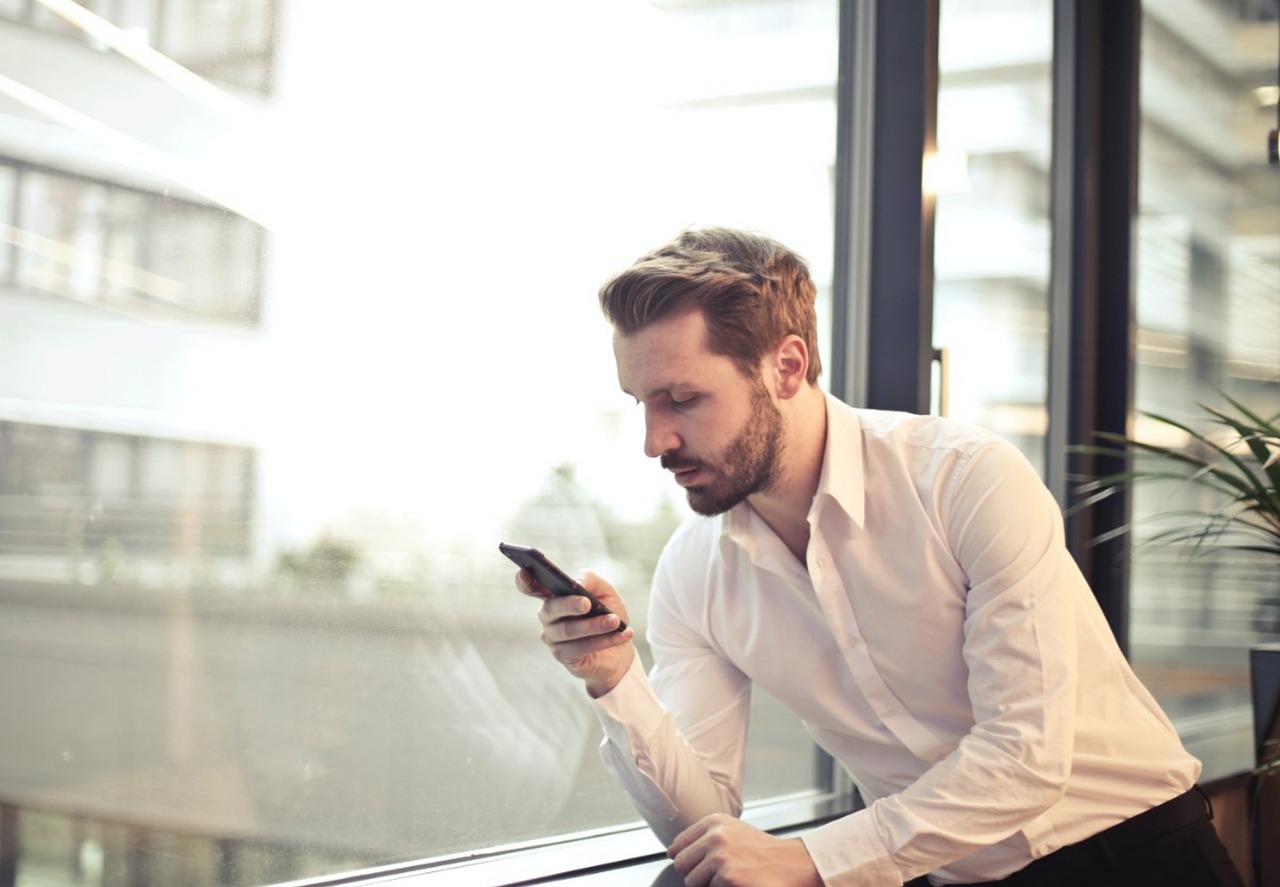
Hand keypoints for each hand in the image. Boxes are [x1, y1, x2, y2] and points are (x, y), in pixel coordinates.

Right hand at [515, 569, 634, 697]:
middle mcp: (548, 616)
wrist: (620, 649)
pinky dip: (604, 640)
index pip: (531, 587)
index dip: (524, 580)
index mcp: (554, 595)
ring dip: (595, 625)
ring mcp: (552, 637)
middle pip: (551, 608)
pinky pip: (581, 648)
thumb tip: (576, 584)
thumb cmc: (608, 614)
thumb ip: (590, 580)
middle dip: (570, 605)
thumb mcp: (605, 592)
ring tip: (615, 621)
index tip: (524, 570)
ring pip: (569, 630)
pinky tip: (622, 634)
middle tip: (587, 603)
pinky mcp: (563, 656)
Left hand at [668, 814, 821, 886]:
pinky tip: (739, 883)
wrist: (791, 864)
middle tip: (718, 875)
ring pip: (691, 882)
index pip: (678, 845)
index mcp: (714, 821)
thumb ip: (704, 837)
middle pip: (681, 865)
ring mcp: (720, 857)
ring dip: (708, 885)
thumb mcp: (732, 831)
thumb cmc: (761, 851)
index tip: (696, 865)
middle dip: (695, 874)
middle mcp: (715, 836)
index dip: (685, 860)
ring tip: (730, 878)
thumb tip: (672, 852)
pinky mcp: (727, 878)